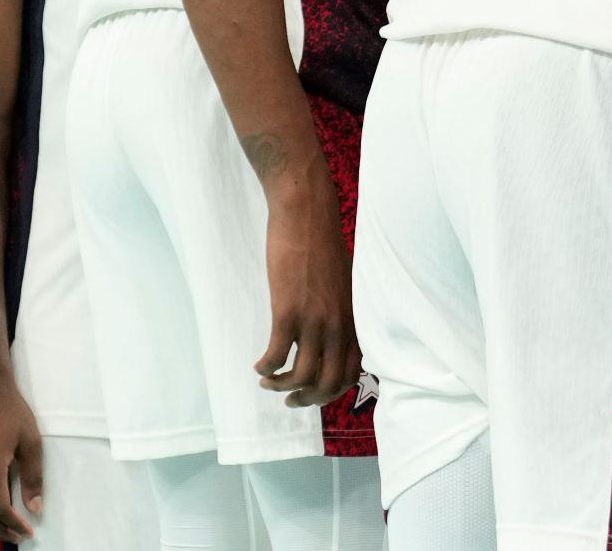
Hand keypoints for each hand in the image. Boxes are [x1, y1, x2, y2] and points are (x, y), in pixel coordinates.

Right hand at [257, 173, 360, 408]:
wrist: (307, 213)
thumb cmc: (321, 243)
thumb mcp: (343, 281)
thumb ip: (340, 309)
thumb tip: (333, 330)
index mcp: (353, 317)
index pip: (352, 371)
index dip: (332, 391)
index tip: (313, 392)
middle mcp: (338, 324)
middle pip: (329, 382)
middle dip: (307, 399)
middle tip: (288, 399)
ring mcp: (314, 319)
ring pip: (303, 376)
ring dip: (281, 387)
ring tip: (268, 381)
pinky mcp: (288, 310)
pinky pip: (277, 356)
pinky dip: (265, 368)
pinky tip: (258, 364)